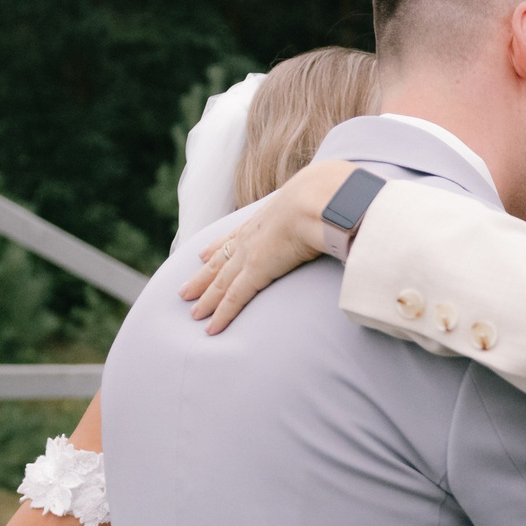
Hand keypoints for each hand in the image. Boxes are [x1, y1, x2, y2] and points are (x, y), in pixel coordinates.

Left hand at [180, 158, 358, 332]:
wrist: (320, 199)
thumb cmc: (326, 197)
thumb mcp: (318, 202)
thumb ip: (322, 211)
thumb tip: (341, 212)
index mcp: (264, 220)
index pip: (234, 237)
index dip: (217, 247)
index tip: (202, 253)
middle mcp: (251, 236)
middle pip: (219, 262)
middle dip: (201, 277)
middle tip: (184, 291)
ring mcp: (250, 254)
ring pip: (219, 283)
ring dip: (205, 299)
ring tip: (192, 313)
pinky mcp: (256, 272)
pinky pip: (233, 298)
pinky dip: (221, 314)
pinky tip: (210, 328)